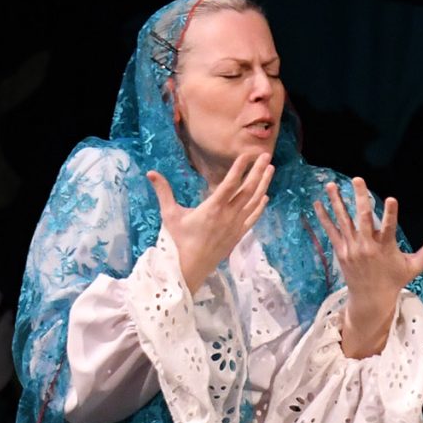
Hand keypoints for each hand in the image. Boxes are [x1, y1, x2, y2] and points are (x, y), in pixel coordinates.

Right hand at [149, 152, 272, 288]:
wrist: (191, 267)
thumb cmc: (178, 240)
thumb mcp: (169, 215)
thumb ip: (163, 192)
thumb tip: (151, 172)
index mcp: (212, 208)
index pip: (229, 184)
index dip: (239, 168)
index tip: (247, 155)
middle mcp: (228, 215)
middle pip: (247, 190)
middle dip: (257, 171)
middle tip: (265, 155)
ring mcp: (236, 225)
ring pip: (254, 201)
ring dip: (263, 184)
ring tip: (271, 169)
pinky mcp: (238, 235)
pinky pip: (253, 217)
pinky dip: (260, 206)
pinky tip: (265, 196)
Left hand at [315, 177, 422, 357]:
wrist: (370, 298)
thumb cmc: (394, 280)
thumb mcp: (414, 267)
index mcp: (386, 249)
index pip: (390, 228)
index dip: (391, 213)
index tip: (392, 199)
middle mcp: (367, 247)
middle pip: (363, 218)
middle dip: (360, 198)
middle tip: (358, 179)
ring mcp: (352, 248)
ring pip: (343, 221)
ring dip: (337, 202)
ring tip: (331, 184)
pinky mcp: (341, 251)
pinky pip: (331, 231)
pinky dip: (324, 217)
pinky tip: (318, 203)